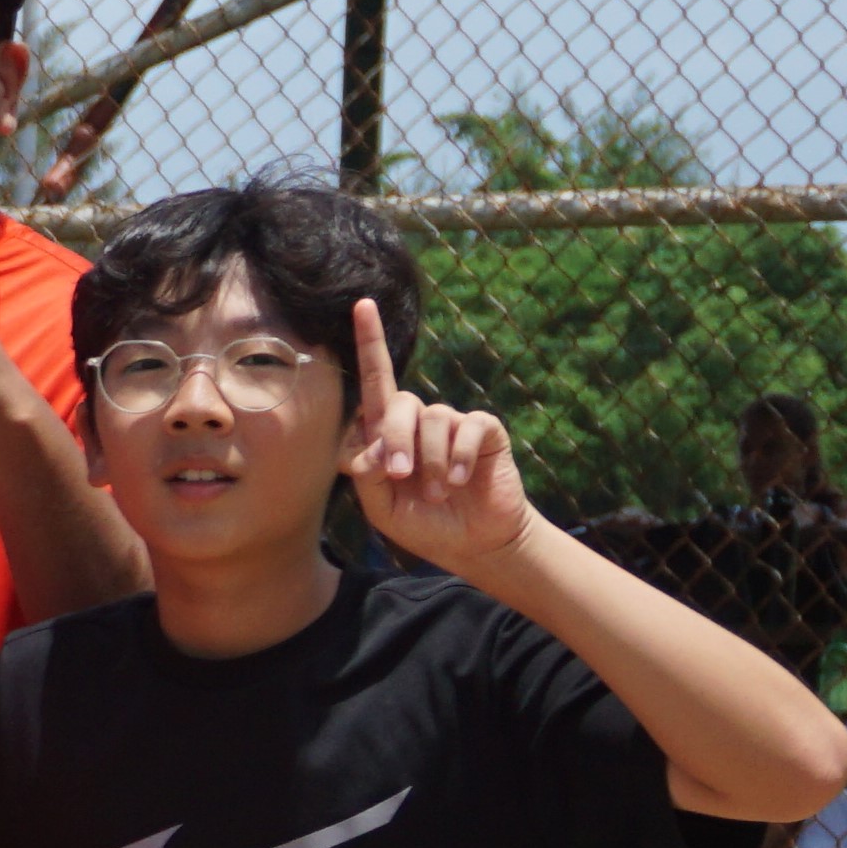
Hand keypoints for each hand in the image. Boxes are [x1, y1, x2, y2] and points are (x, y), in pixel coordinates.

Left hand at [343, 295, 535, 573]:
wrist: (472, 543)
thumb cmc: (422, 523)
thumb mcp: (381, 505)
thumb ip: (367, 473)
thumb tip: (364, 449)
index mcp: (387, 434)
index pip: (375, 382)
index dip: (371, 342)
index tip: (362, 304)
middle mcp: (419, 420)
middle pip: (398, 404)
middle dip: (393, 440)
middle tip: (399, 476)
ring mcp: (453, 423)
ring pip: (432, 419)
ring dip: (430, 463)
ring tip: (437, 493)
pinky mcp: (484, 431)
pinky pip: (468, 427)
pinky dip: (459, 456)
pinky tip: (461, 481)